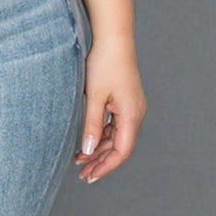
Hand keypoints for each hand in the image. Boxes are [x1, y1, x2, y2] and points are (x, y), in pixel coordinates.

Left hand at [74, 35, 145, 182]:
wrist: (114, 39)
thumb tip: (88, 151)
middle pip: (120, 147)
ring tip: (79, 161)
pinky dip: (101, 136)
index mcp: (131, 115)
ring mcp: (131, 108)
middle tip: (82, 174)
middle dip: (101, 162)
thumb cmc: (105, 64)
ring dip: (99, 150)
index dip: (106, 166)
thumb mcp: (94, 97)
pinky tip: (87, 143)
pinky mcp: (124, 102)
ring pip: (116, 138)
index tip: (90, 176)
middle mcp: (135, 114)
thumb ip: (91, 125)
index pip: (122, 151)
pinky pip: (114, 126)